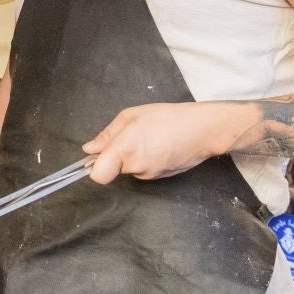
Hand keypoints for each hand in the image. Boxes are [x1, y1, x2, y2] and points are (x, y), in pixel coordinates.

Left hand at [82, 101, 256, 183]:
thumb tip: (90, 149)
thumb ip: (107, 134)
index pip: (98, 175)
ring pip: (130, 169)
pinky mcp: (160, 178)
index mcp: (125, 149)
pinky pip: (144, 170)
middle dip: (118, 155)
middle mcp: (136, 167)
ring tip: (151, 138)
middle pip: (114, 168)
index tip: (98, 156)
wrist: (204, 130)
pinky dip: (147, 159)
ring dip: (134, 156)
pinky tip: (160, 146)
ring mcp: (150, 175)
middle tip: (134, 135)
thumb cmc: (169, 118)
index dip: (94, 167)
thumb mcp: (132, 116)